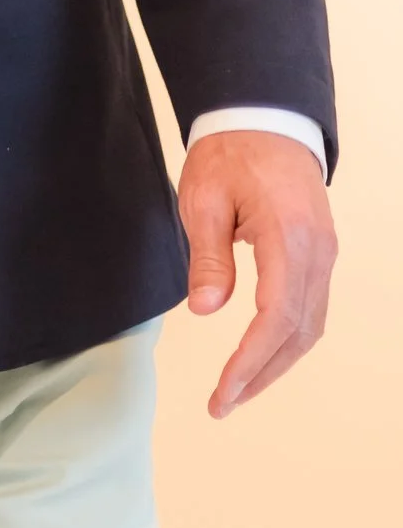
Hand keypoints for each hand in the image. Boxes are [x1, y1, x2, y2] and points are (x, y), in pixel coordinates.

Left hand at [180, 130, 336, 417]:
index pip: (274, 316)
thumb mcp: (203, 201)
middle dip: (260, 373)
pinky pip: (310, 308)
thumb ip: (207, 256)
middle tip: (222, 405)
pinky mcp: (320, 255)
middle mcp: (317, 251)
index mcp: (288, 236)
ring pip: (310, 325)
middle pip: (297, 331)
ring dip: (276, 363)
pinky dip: (287, 341)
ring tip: (236, 392)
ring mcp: (324, 254)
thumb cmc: (229, 156)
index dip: (249, 360)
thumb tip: (206, 309)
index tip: (222, 391)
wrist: (266, 122)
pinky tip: (260, 359)